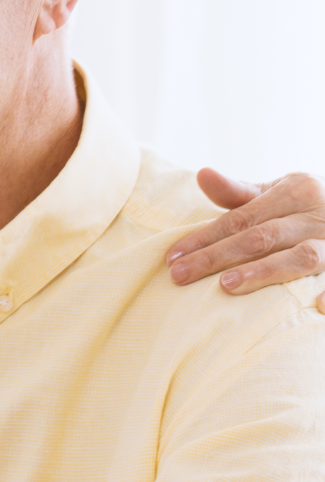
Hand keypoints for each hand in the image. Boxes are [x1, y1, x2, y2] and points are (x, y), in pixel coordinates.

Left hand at [167, 169, 324, 306]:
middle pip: (262, 237)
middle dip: (218, 257)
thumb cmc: (305, 206)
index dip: (204, 237)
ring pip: (301, 258)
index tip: (171, 257)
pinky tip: (315, 307)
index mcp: (298, 190)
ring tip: (226, 286)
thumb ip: (239, 192)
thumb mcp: (278, 192)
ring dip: (265, 272)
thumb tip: (202, 174)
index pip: (241, 217)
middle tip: (179, 276)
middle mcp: (319, 213)